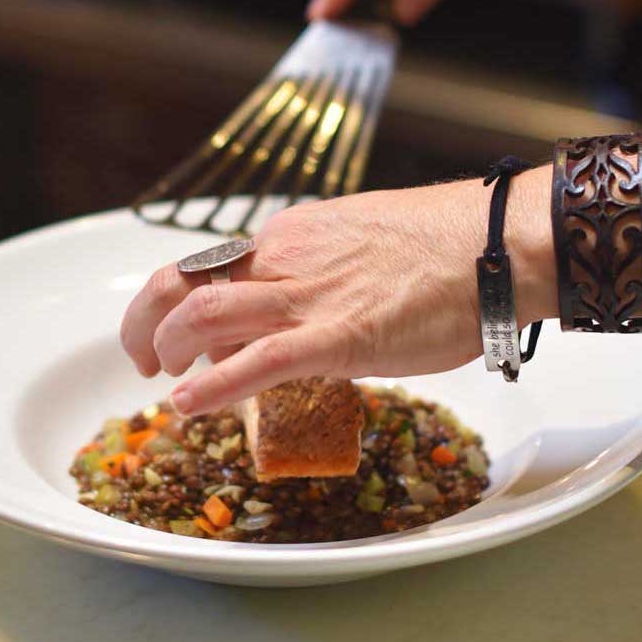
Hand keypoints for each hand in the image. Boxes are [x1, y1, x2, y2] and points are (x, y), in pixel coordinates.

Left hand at [120, 182, 493, 415]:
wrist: (498, 246)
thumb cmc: (451, 250)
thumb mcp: (365, 247)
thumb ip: (325, 275)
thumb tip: (308, 313)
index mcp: (294, 236)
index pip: (213, 263)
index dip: (177, 299)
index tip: (172, 332)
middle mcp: (286, 257)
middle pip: (183, 279)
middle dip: (145, 321)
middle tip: (143, 360)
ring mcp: (308, 296)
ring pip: (203, 313)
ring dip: (166, 348)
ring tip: (162, 380)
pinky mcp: (337, 336)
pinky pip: (257, 360)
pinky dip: (211, 385)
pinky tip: (186, 405)